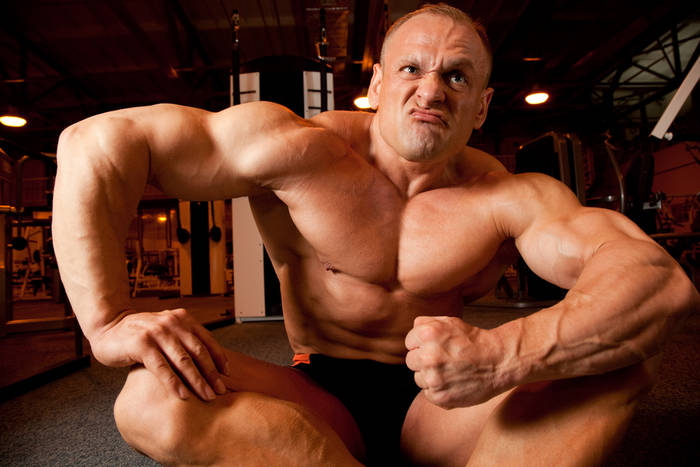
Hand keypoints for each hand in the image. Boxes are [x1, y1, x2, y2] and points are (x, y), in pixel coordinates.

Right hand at [90, 308, 229, 400]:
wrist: (108, 326)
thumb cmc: (140, 334)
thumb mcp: (165, 331)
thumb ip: (183, 340)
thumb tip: (208, 362)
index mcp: (182, 319)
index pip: (207, 340)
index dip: (219, 358)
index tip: (228, 375)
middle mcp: (172, 323)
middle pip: (198, 352)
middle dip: (212, 373)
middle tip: (221, 391)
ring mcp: (156, 333)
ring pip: (183, 361)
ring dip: (197, 381)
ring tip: (207, 396)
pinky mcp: (141, 344)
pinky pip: (161, 367)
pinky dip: (174, 383)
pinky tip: (182, 395)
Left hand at [405, 316, 508, 408]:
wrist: (498, 361)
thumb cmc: (474, 341)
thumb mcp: (449, 321)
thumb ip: (426, 322)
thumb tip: (413, 329)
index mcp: (427, 334)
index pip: (409, 342)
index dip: (422, 344)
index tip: (436, 346)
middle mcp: (428, 356)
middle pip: (411, 361)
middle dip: (424, 359)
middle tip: (444, 358)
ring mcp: (434, 379)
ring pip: (418, 378)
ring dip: (430, 376)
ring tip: (450, 370)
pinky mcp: (440, 397)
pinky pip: (428, 394)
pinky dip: (439, 390)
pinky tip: (453, 382)